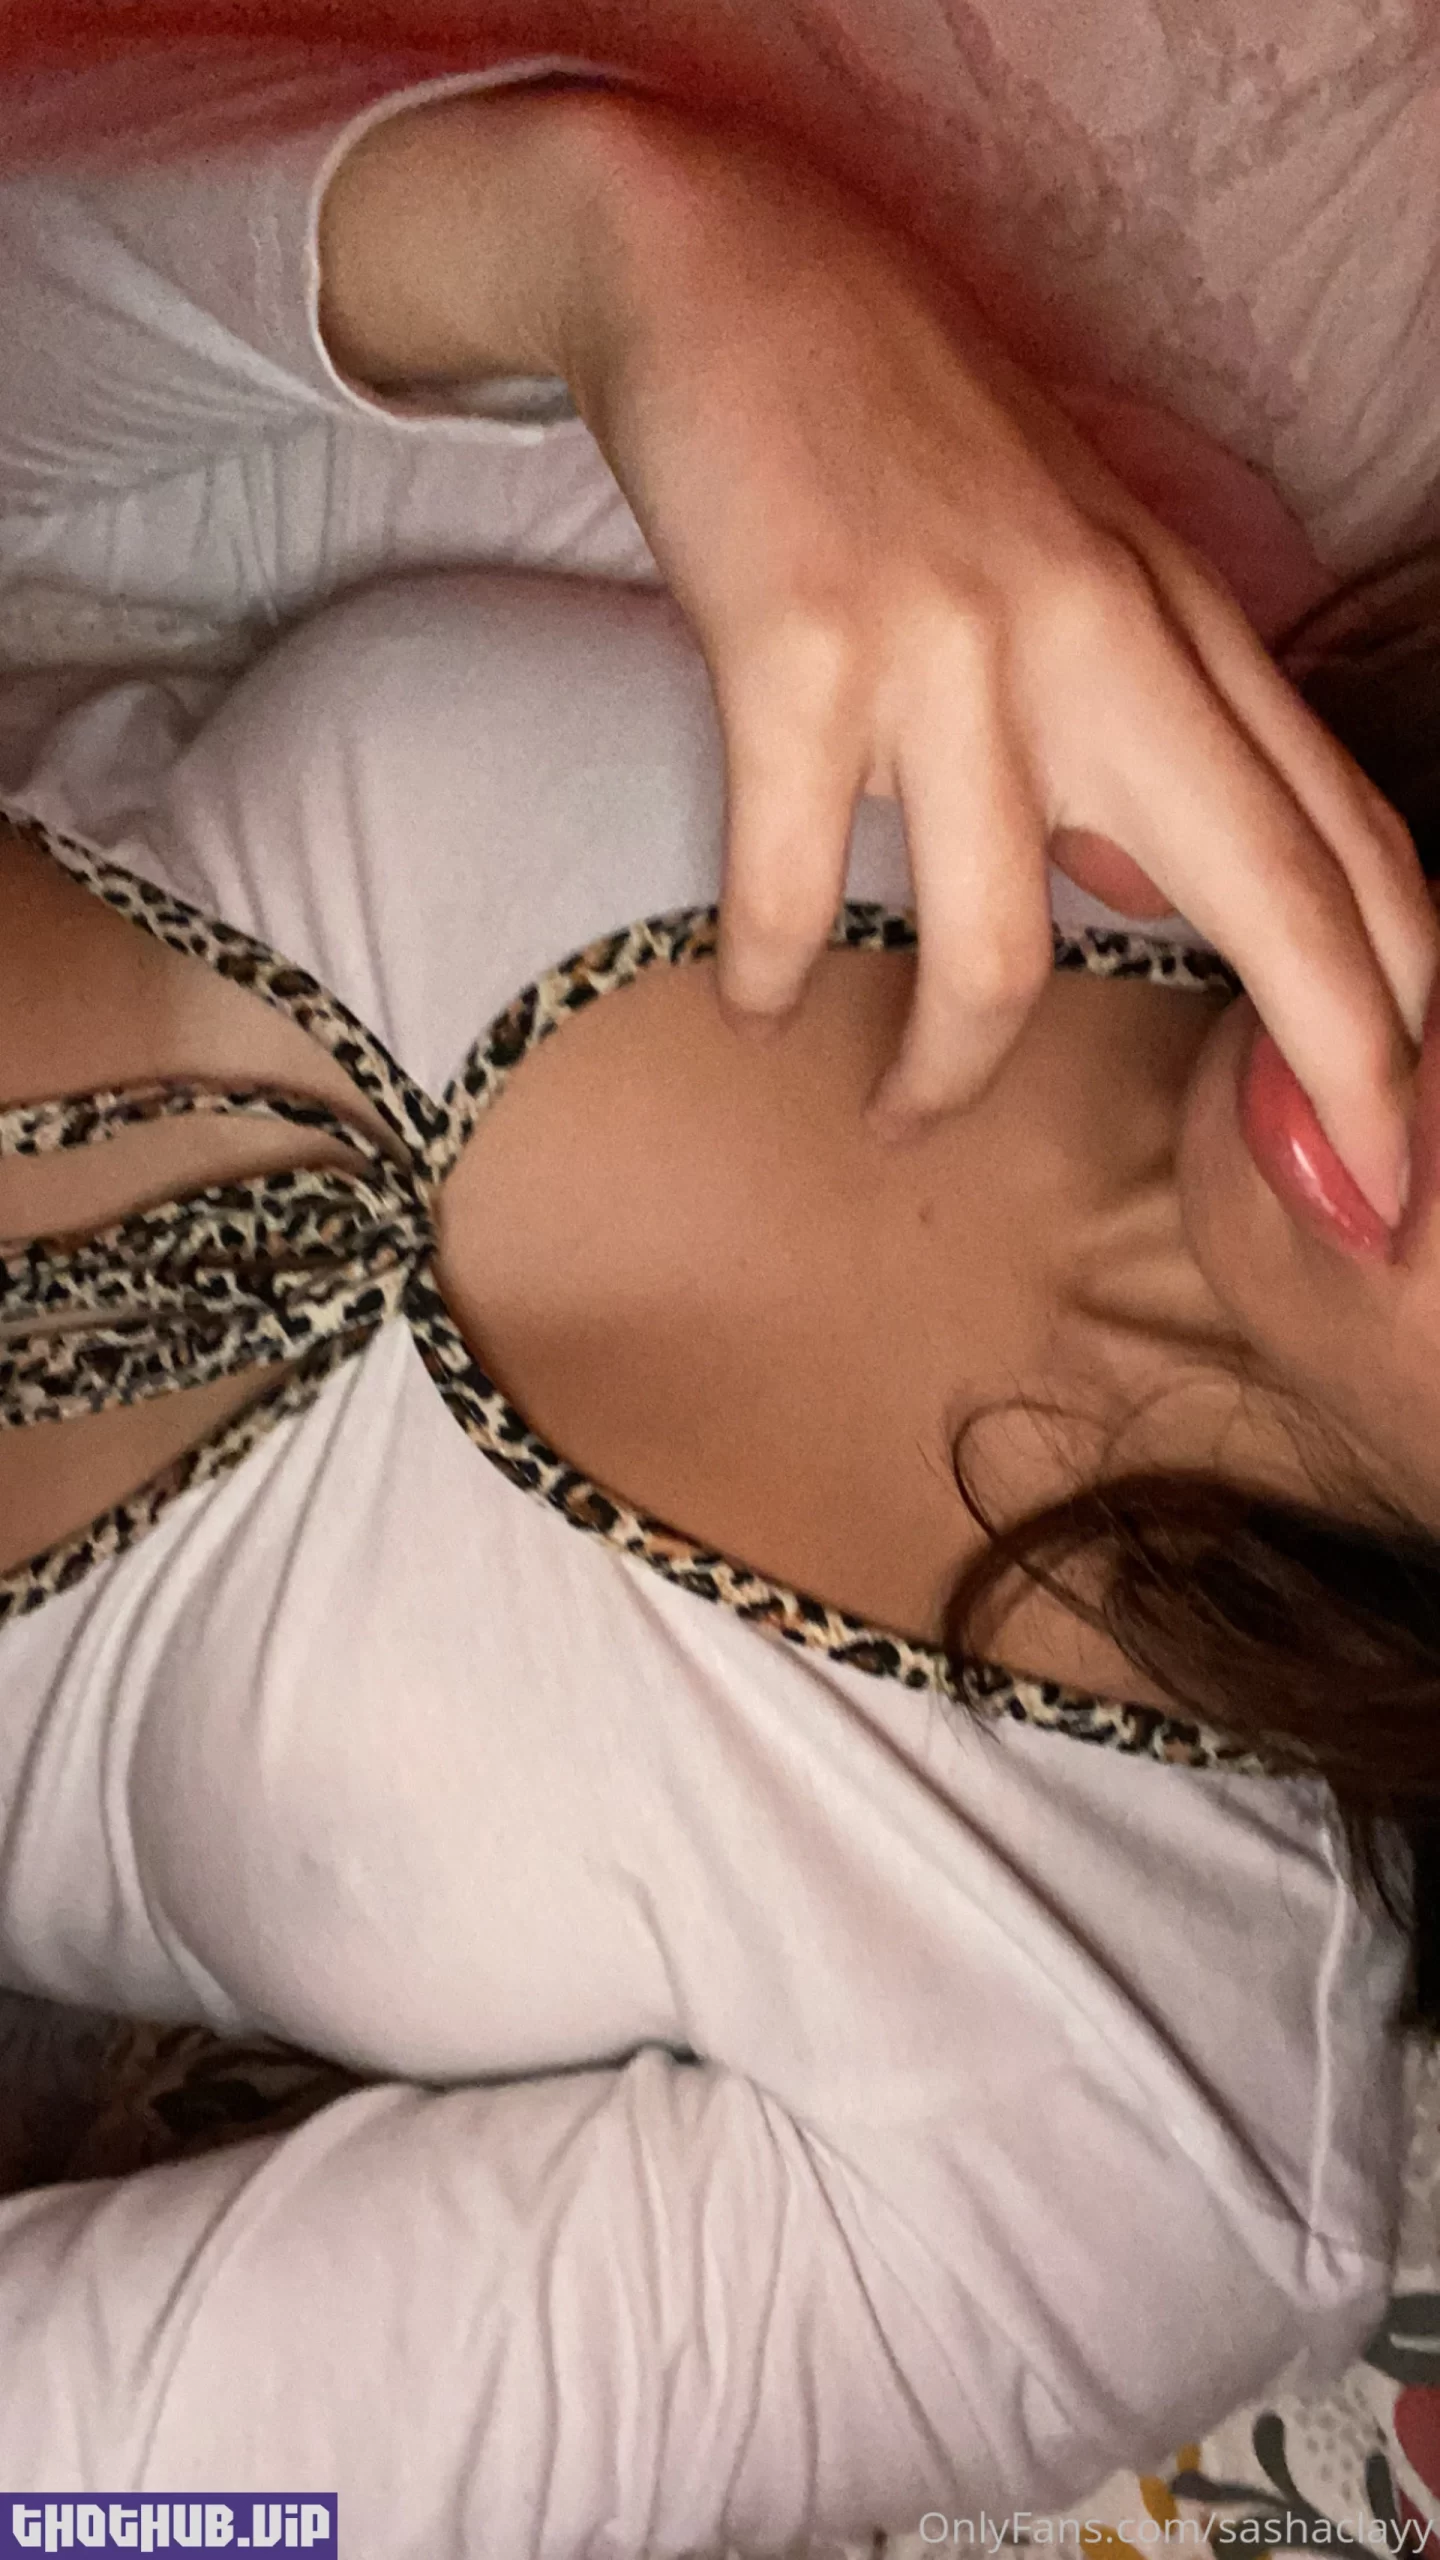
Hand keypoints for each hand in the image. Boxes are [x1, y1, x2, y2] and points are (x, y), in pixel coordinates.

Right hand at [323, 87, 1437, 1223]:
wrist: (732, 272)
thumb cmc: (906, 442)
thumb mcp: (1075, 573)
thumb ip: (1141, 735)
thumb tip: (1153, 910)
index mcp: (1180, 623)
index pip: (1350, 839)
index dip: (1405, 1009)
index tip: (1409, 1151)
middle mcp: (1101, 635)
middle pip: (1279, 893)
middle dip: (1348, 1075)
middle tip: (1352, 1219)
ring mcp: (955, 645)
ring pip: (1003, 947)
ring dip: (947, 1076)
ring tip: (901, 1120)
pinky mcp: (799, 651)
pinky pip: (791, 884)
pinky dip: (767, 975)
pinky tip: (752, 1007)